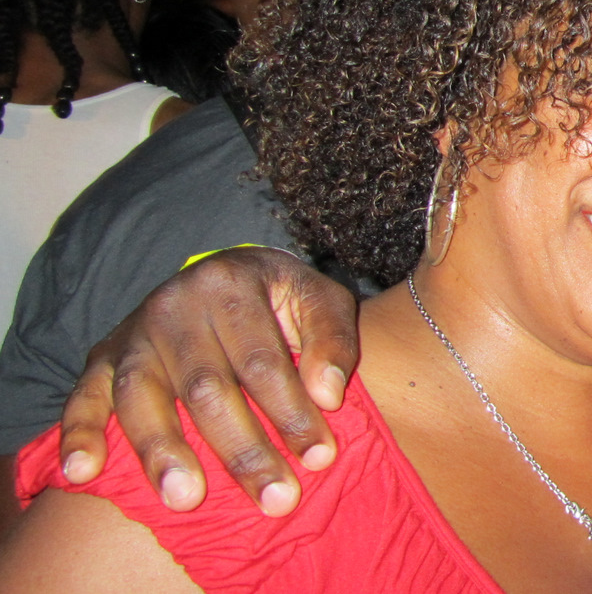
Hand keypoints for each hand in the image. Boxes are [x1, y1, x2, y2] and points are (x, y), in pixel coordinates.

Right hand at [58, 247, 358, 515]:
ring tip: (186, 500)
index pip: (261, 360)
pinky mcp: (100, 359)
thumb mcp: (319, 298)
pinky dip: (77, 434)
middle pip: (205, 387)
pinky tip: (82, 472)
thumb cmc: (279, 299)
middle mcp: (174, 305)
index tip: (318, 458)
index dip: (290, 412)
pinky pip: (82, 397)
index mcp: (230, 283)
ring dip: (161, 452)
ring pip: (142, 396)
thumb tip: (328, 394)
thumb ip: (332, 338)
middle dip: (242, 449)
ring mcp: (132, 333)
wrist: (223, 273)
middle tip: (275, 498)